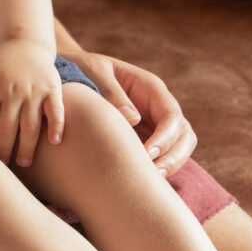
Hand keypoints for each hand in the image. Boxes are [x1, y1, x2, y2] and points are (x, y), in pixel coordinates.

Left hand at [0, 38, 61, 165]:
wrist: (25, 44)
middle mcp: (12, 91)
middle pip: (7, 127)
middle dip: (6, 149)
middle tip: (6, 166)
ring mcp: (33, 90)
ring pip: (30, 124)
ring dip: (27, 145)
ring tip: (24, 161)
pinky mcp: (51, 88)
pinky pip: (55, 110)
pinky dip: (56, 125)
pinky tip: (54, 142)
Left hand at [61, 48, 196, 174]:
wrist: (67, 77)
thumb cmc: (82, 70)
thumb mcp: (94, 73)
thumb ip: (111, 92)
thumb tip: (133, 119)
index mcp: (150, 88)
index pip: (171, 115)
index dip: (165, 137)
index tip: (147, 153)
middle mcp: (157, 107)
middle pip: (183, 134)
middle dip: (174, 156)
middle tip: (153, 174)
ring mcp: (153, 124)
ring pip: (178, 148)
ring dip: (170, 165)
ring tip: (149, 180)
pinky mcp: (144, 139)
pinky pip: (160, 156)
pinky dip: (157, 168)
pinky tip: (140, 180)